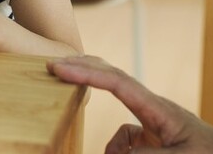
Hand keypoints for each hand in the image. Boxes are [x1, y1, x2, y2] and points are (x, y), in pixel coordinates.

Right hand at [48, 56, 212, 152]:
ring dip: (114, 150)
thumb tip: (114, 153)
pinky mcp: (157, 140)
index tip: (58, 67)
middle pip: (111, 80)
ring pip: (118, 131)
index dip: (85, 73)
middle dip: (83, 74)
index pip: (115, 82)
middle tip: (53, 68)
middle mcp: (153, 111)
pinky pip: (128, 145)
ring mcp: (154, 125)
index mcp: (158, 109)